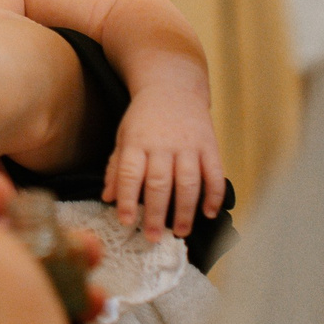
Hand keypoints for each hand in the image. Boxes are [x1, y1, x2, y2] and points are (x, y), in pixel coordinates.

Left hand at [106, 97, 225, 239]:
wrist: (173, 86)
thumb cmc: (144, 117)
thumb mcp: (124, 136)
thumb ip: (117, 168)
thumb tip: (108, 198)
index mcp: (137, 142)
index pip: (130, 174)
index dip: (126, 199)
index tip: (125, 221)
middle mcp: (163, 144)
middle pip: (159, 183)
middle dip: (155, 213)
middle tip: (152, 237)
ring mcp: (189, 145)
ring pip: (188, 182)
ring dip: (184, 210)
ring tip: (180, 232)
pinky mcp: (209, 145)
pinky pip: (215, 173)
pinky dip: (214, 195)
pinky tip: (209, 213)